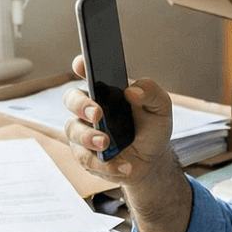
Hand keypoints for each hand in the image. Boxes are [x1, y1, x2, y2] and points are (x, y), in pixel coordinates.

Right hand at [62, 54, 176, 184]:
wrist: (152, 160)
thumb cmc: (152, 128)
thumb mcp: (161, 109)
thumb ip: (152, 94)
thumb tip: (133, 91)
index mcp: (106, 90)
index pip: (88, 72)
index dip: (82, 66)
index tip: (82, 64)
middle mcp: (90, 108)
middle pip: (71, 99)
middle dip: (81, 105)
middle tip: (97, 114)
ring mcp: (84, 132)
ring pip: (73, 131)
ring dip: (88, 138)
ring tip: (106, 144)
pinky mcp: (86, 156)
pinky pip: (86, 160)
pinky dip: (106, 165)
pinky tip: (124, 166)